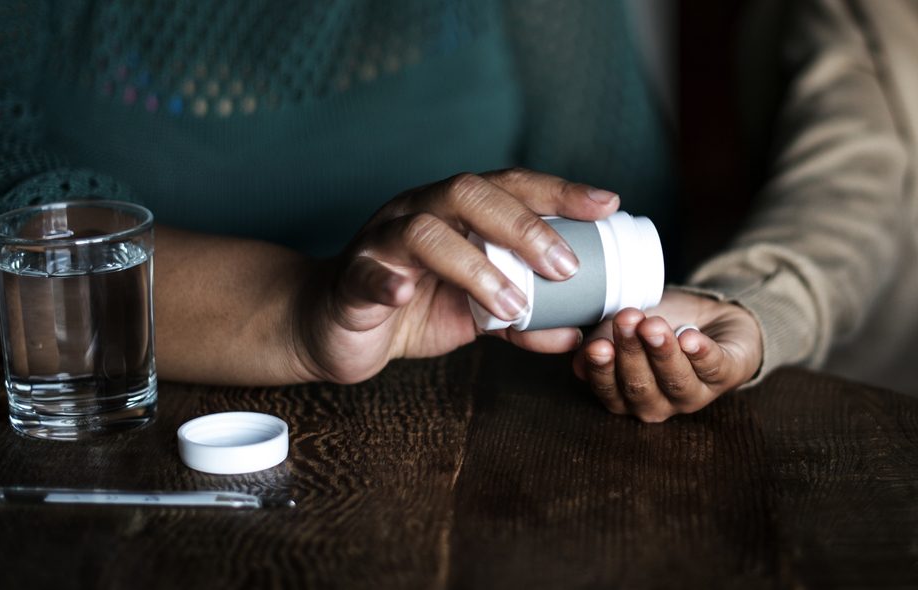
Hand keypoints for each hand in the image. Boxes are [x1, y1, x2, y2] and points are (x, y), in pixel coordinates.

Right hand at [292, 168, 620, 383]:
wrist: (333, 329)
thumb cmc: (408, 308)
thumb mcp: (473, 315)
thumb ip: (520, 319)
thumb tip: (577, 333)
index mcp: (451, 212)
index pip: (508, 186)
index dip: (557, 191)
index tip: (606, 204)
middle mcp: (415, 213)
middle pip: (467, 192)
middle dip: (523, 225)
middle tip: (565, 266)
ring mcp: (379, 243)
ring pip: (423, 231)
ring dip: (475, 267)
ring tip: (512, 306)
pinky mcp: (350, 281)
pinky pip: (368, 275)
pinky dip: (388, 282)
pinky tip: (407, 296)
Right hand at [572, 289, 762, 421]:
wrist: (707, 317)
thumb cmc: (657, 326)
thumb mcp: (622, 329)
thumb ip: (599, 343)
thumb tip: (578, 363)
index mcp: (626, 396)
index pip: (609, 390)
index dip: (602, 370)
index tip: (597, 346)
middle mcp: (658, 403)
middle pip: (640, 386)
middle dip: (631, 352)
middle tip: (626, 319)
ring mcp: (693, 395)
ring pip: (676, 380)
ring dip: (663, 351)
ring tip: (653, 325)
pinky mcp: (727, 376)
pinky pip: (714, 367)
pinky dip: (701, 352)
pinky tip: (690, 337)